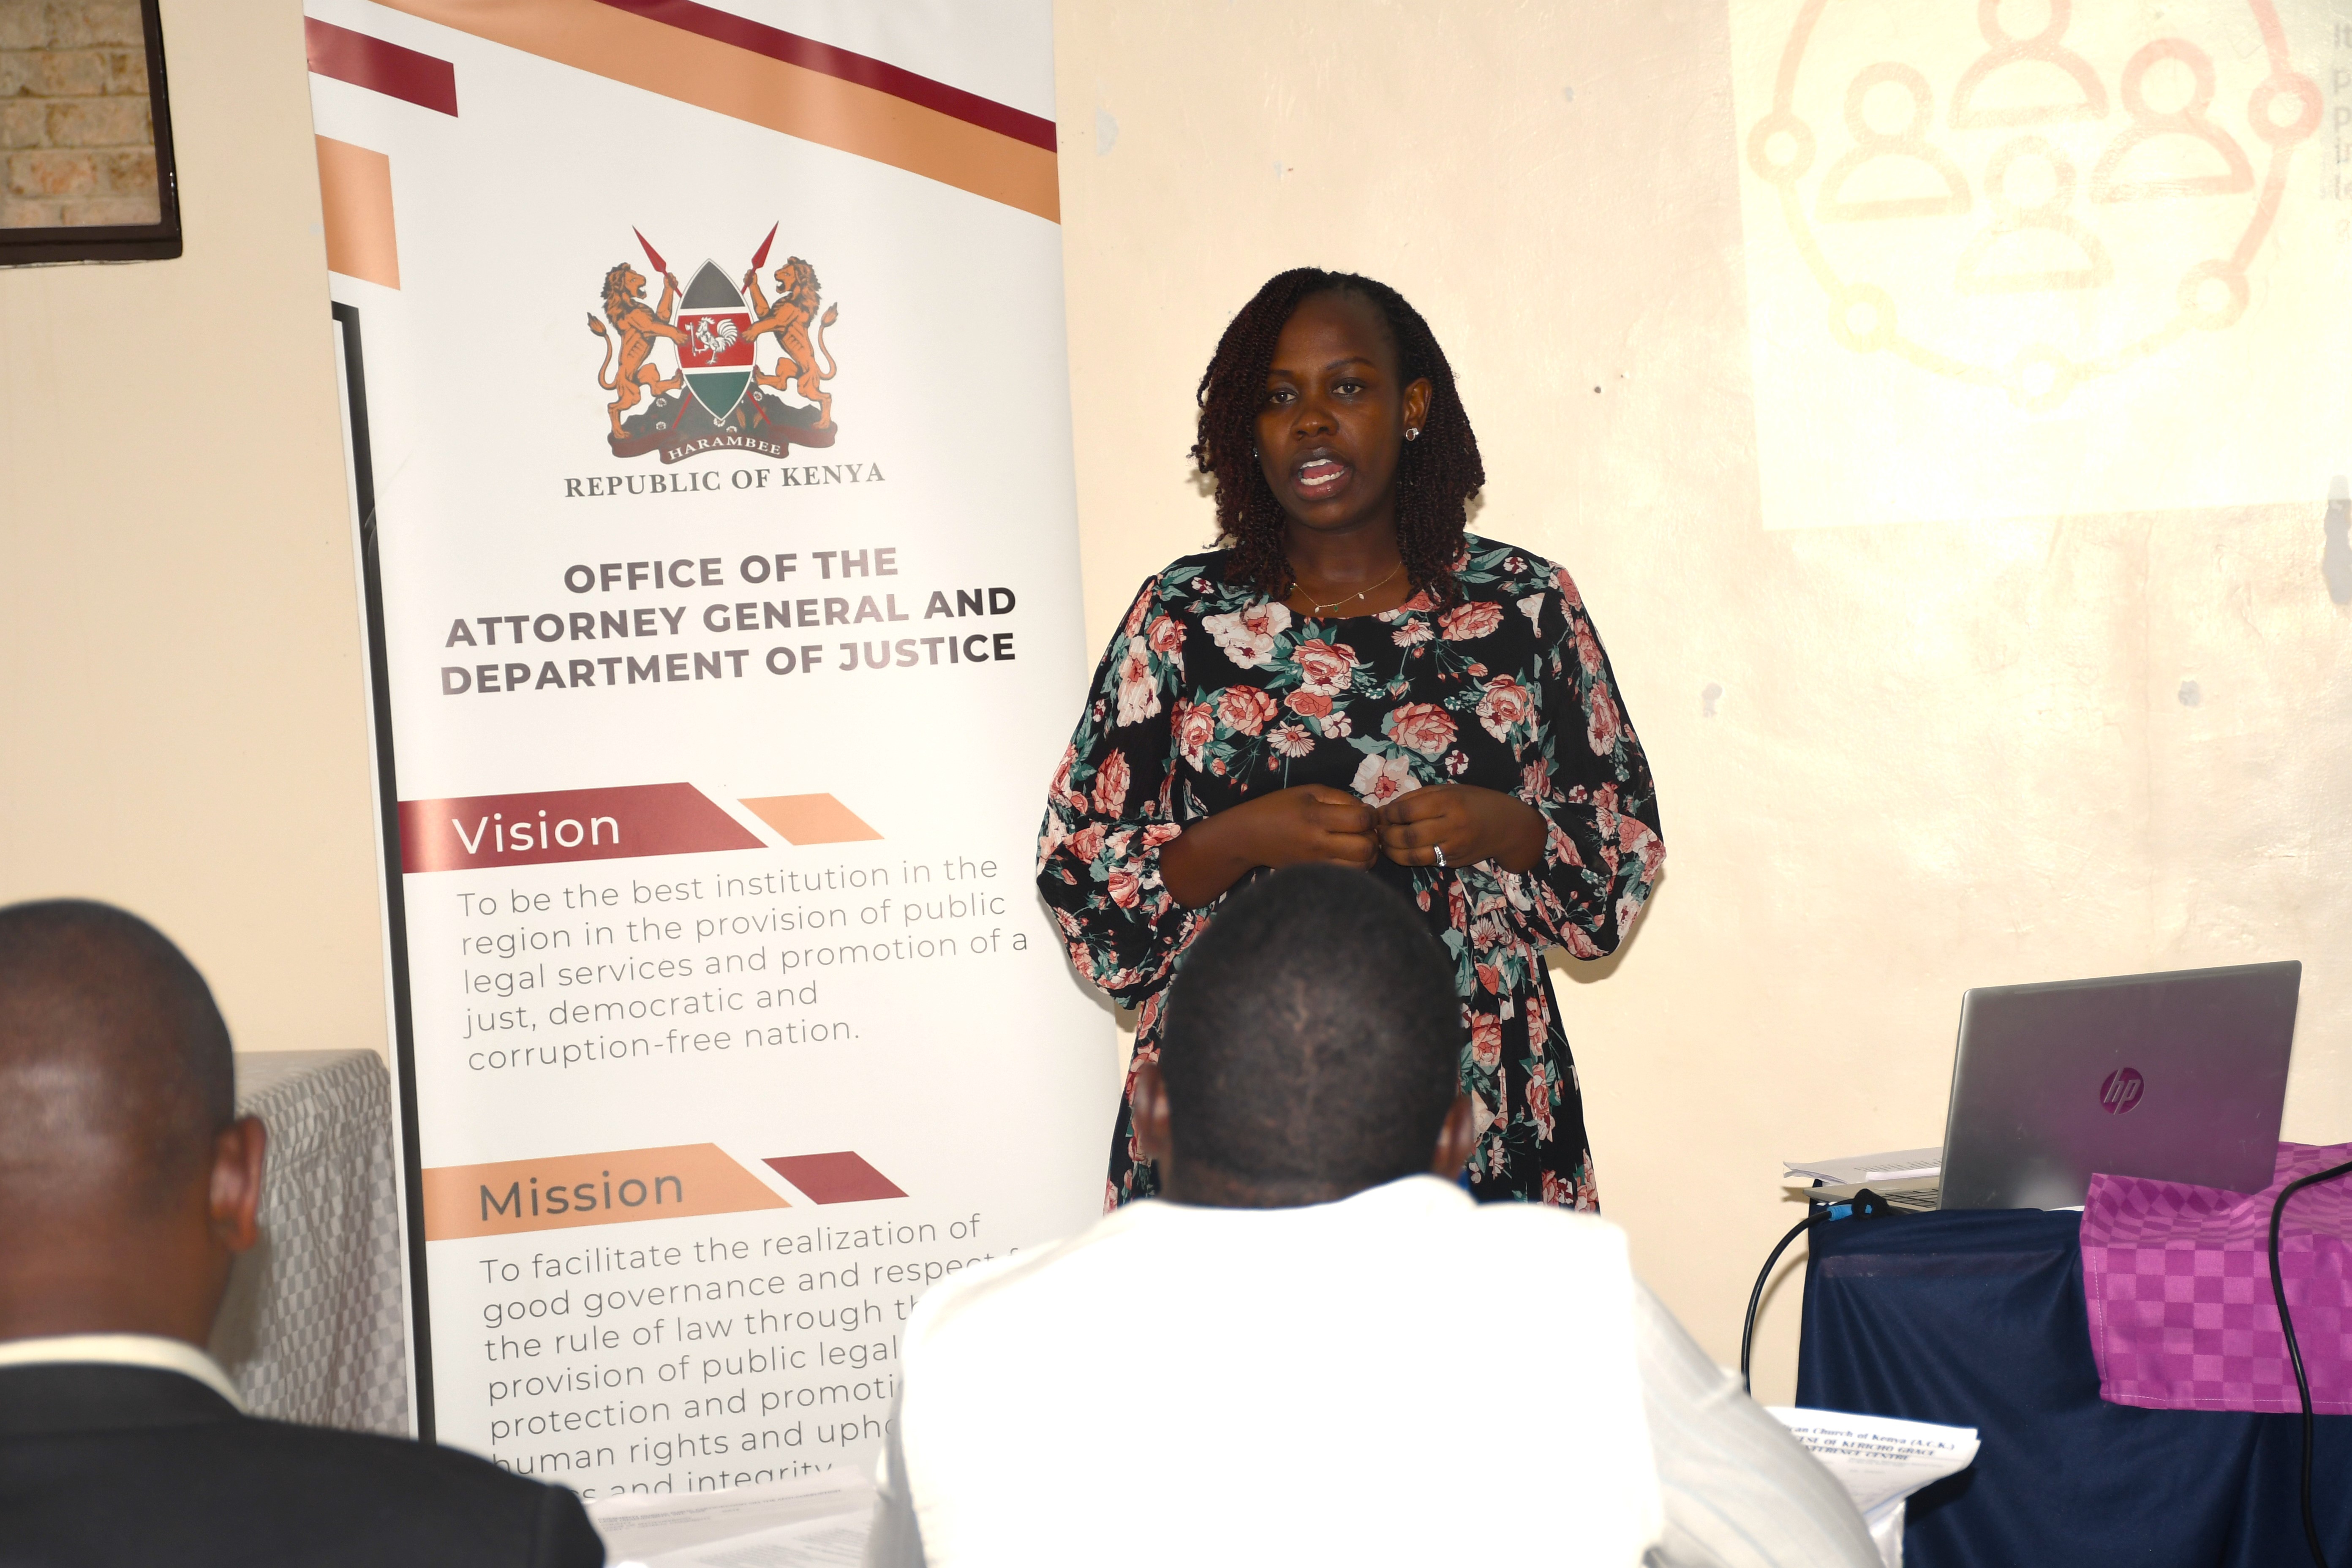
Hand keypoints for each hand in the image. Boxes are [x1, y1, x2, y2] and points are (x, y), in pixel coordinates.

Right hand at [1161, 785, 1376, 907]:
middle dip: (1373, 838)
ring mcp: (1317, 863)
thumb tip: (1366, 811)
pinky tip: (1348, 856)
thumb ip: (1339, 797)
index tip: (1367, 814)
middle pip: (1366, 848)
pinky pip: (1347, 876)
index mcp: (1316, 816)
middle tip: (1366, 831)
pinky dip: (1355, 867)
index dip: (1372, 816)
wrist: (1248, 836)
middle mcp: (1318, 842)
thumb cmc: (1278, 807)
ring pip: (1360, 867)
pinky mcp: (1315, 875)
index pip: (1361, 820)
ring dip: (1368, 856)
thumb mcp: (1307, 791)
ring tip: (1359, 845)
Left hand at [1377, 784, 1545, 873]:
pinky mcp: (1453, 862)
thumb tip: (1388, 809)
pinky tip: (1400, 851)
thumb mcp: (1450, 790)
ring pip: (1412, 855)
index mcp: (1449, 801)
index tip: (1380, 813)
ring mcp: (1453, 847)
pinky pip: (1424, 862)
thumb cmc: (1475, 801)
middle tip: (1378, 831)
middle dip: (1386, 834)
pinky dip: (1407, 858)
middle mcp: (1452, 826)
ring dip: (1392, 851)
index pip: (1407, 810)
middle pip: (1407, 835)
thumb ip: (1419, 797)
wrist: (1507, 827)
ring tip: (1384, 844)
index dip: (1387, 814)